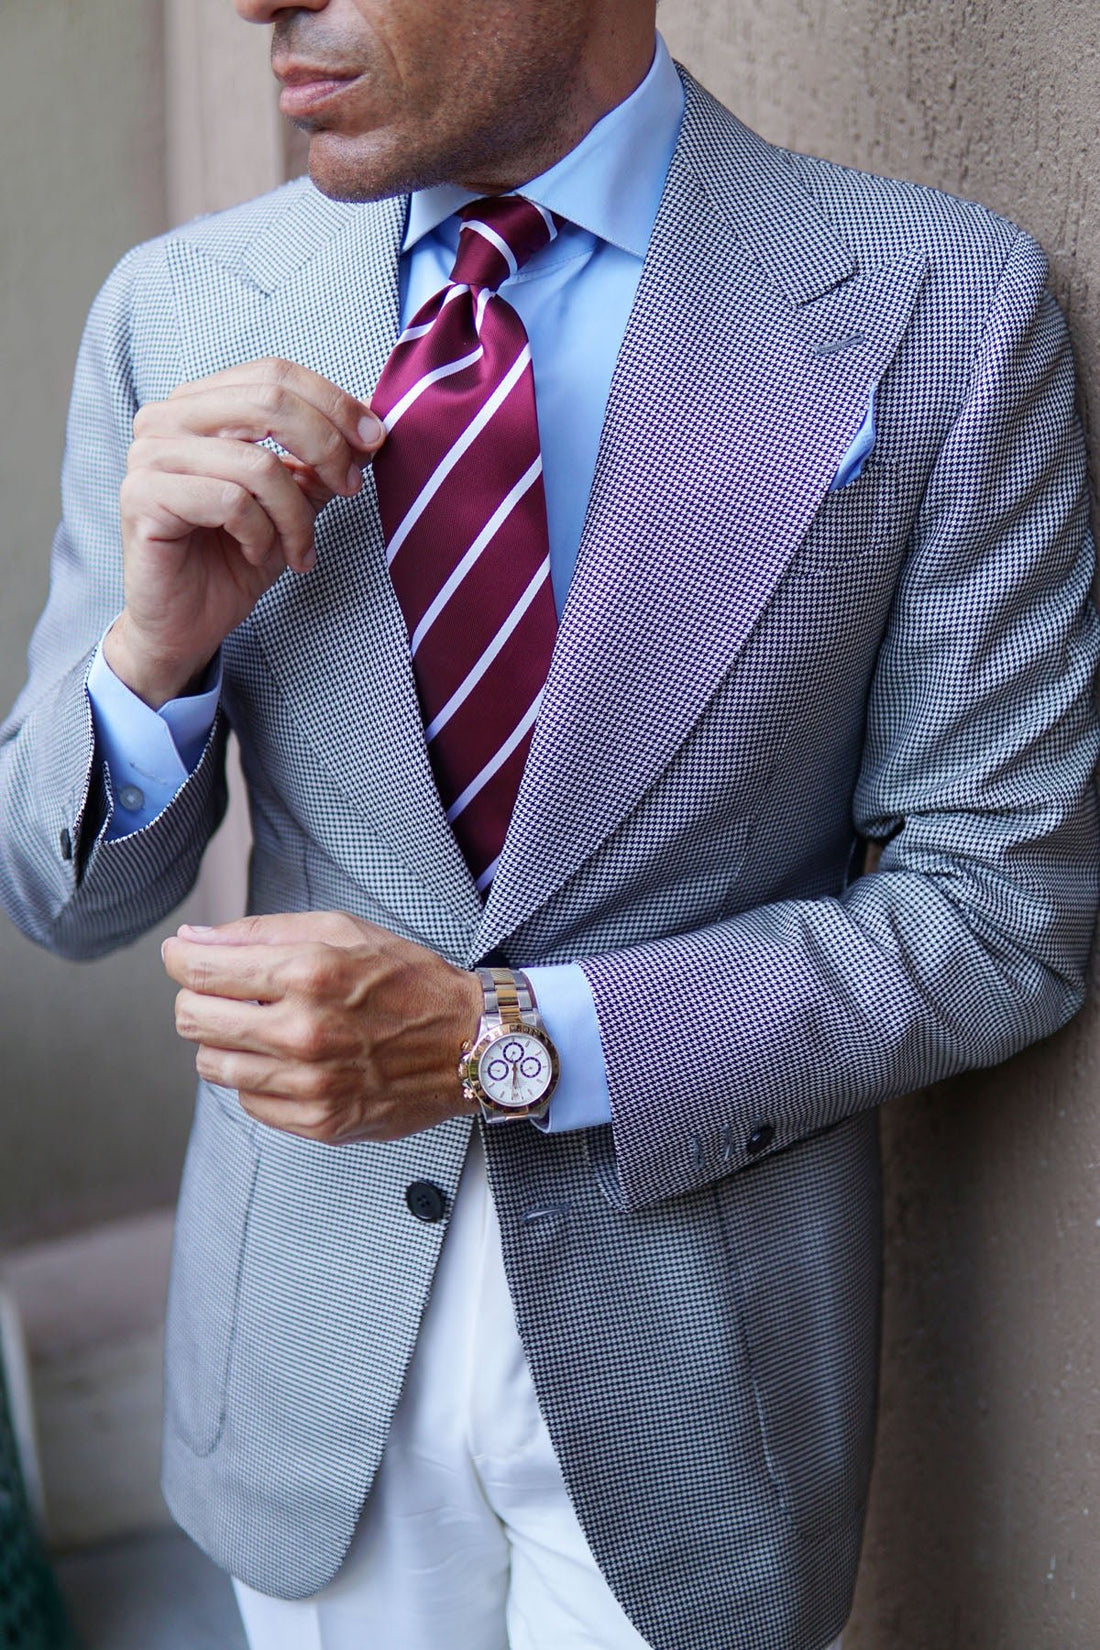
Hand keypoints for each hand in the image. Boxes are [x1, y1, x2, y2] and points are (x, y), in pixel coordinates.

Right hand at [106, 359, 385, 706]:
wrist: (186, 624)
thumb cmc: (234, 558)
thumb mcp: (293, 502)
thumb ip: (321, 460)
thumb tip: (371, 424)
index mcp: (200, 404)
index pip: (274, 373)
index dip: (333, 402)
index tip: (376, 441)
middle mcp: (167, 418)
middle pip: (268, 401)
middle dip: (327, 448)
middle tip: (351, 490)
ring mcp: (149, 455)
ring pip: (258, 464)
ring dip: (296, 515)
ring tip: (300, 548)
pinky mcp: (142, 497)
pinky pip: (231, 503)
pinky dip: (261, 536)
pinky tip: (258, 554)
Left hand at [162, 911, 482, 1143]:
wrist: (470, 1042)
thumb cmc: (408, 980)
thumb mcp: (343, 930)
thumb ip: (261, 932)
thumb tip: (189, 942)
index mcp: (307, 972)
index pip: (200, 970)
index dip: (181, 959)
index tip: (184, 958)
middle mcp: (303, 1031)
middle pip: (192, 1020)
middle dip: (198, 999)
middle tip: (226, 993)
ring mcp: (310, 1084)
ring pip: (212, 1065)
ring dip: (226, 1042)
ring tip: (262, 1028)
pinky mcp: (319, 1122)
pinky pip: (249, 1100)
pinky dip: (258, 1078)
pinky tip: (291, 1060)